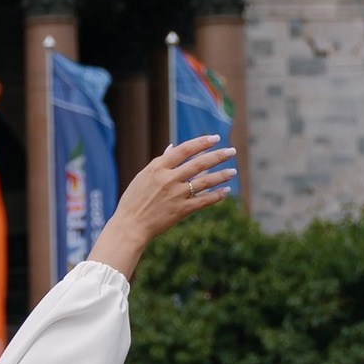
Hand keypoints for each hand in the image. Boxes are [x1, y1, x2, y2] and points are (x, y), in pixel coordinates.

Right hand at [90, 137, 238, 277]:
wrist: (130, 226)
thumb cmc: (134, 200)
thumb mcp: (143, 176)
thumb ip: (160, 162)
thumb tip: (172, 148)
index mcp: (157, 168)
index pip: (184, 150)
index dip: (201, 142)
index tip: (215, 138)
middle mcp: (168, 179)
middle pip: (199, 163)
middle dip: (217, 156)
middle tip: (231, 151)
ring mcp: (176, 195)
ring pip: (204, 182)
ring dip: (221, 176)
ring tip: (233, 171)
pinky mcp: (181, 211)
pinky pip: (203, 201)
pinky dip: (216, 196)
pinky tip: (226, 191)